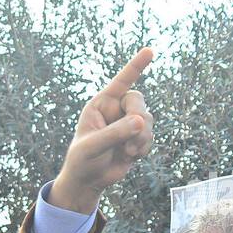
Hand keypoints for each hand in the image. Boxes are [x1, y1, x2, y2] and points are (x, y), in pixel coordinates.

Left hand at [51, 47, 154, 214]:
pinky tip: (131, 156)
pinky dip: (144, 147)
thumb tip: (141, 122)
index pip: (121, 82)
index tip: (149, 51)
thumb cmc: (82, 160)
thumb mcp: (92, 147)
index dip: (135, 67)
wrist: (87, 181)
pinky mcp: (137, 138)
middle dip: (139, 118)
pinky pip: (151, 136)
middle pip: (139, 101)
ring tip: (128, 151)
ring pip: (148, 120)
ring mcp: (127, 124)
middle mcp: (115, 110)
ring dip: (142, 138)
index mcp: (100, 105)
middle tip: (132, 138)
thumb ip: (114, 134)